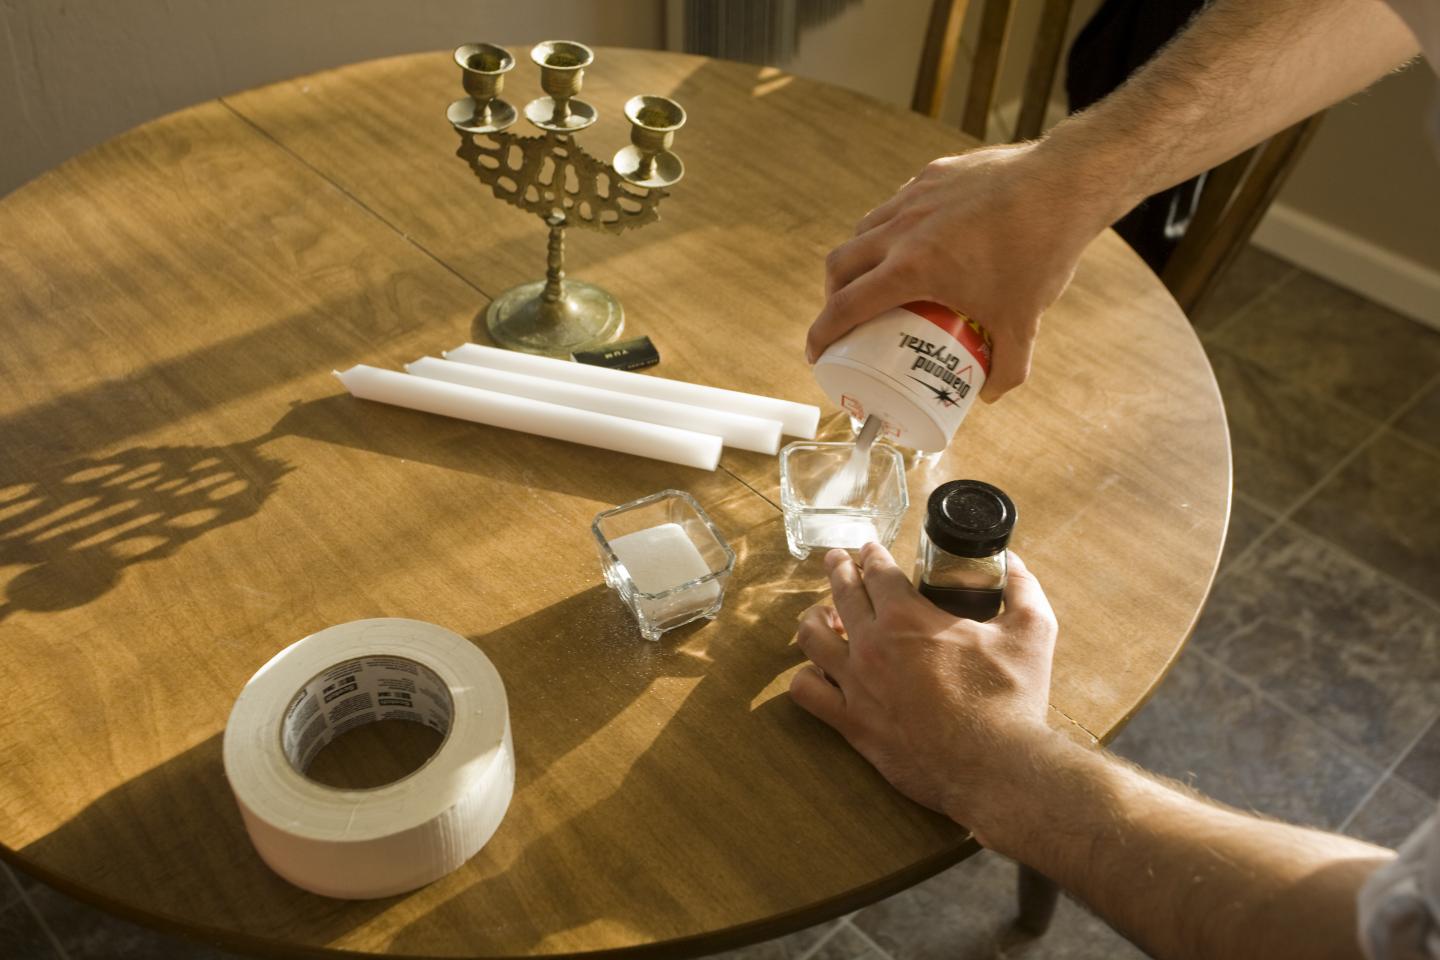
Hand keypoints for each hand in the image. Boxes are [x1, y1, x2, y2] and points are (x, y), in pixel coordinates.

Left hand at [789, 542, 1058, 844]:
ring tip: (822, 614)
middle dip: (838, 570)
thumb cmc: (1012, 699)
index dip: (872, 554)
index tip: (870, 549)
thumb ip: (1023, 590)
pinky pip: (806, 692)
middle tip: (837, 560)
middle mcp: (872, 644)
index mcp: (908, 617)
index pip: (877, 570)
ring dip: (814, 618)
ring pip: (811, 637)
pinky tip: (818, 671)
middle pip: (840, 593)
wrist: (996, 768)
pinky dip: (806, 675)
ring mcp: (856, 685)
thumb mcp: (1031, 631)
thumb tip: (1016, 564)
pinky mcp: (852, 724)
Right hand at [805, 142, 1110, 400]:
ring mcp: (915, 197)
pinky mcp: (933, 174)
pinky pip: (897, 205)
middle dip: (832, 296)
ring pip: (864, 230)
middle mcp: (902, 229)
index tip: (817, 353)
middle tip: (845, 318)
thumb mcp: (1023, 322)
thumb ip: (1008, 368)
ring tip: (875, 280)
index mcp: (911, 268)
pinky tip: (914, 241)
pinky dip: (892, 229)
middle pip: (840, 265)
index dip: (823, 334)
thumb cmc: (1040, 251)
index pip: (846, 307)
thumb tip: (991, 395)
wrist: (1065, 183)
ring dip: (858, 260)